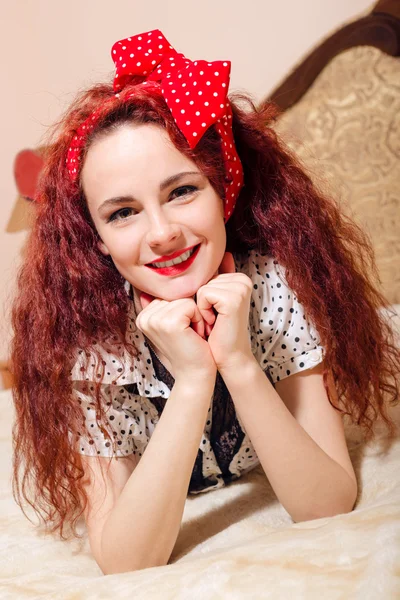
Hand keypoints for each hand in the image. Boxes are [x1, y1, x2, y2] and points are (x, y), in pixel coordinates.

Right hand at [137, 293, 216, 380]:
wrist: (195, 374)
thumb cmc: (189, 349)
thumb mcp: (172, 326)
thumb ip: (161, 307)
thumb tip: (147, 291)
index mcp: (142, 317)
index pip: (168, 294)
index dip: (181, 310)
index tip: (181, 330)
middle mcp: (144, 318)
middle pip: (175, 294)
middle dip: (188, 312)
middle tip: (187, 334)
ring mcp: (155, 320)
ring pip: (184, 299)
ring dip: (195, 316)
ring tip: (191, 335)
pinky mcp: (170, 323)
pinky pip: (191, 305)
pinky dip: (199, 319)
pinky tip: (195, 335)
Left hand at [195, 252, 253, 369]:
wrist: (228, 356)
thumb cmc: (218, 330)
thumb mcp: (215, 301)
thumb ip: (217, 278)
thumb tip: (219, 255)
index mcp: (240, 278)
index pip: (207, 274)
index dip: (203, 296)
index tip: (216, 312)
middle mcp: (243, 280)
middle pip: (204, 278)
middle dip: (202, 301)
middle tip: (215, 318)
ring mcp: (240, 288)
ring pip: (202, 286)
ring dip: (202, 307)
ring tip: (215, 321)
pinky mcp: (233, 299)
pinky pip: (204, 294)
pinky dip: (204, 310)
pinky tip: (215, 322)